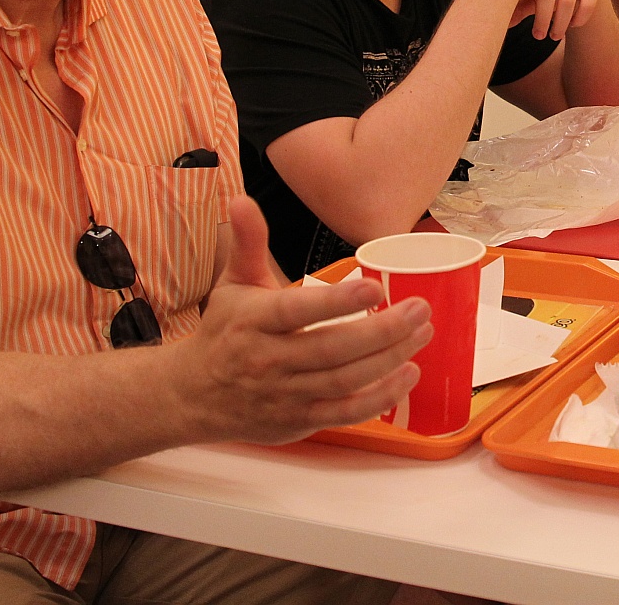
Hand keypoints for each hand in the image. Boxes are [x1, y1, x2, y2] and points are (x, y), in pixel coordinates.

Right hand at [170, 196, 432, 444]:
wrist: (195, 396)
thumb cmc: (224, 331)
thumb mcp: (232, 283)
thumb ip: (247, 242)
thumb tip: (241, 198)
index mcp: (254, 321)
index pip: (297, 312)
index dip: (337, 302)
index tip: (375, 288)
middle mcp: (270, 360)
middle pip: (332, 350)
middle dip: (382, 331)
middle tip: (420, 309)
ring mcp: (286, 395)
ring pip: (345, 380)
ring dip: (390, 359)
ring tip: (422, 332)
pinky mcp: (299, 420)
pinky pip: (345, 413)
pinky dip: (380, 398)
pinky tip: (408, 373)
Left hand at [511, 0, 608, 39]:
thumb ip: (519, 7)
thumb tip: (502, 24)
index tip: (523, 2)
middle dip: (542, 19)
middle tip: (538, 37)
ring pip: (567, 1)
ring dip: (560, 23)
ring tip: (555, 36)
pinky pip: (586, 4)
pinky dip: (579, 19)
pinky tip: (573, 25)